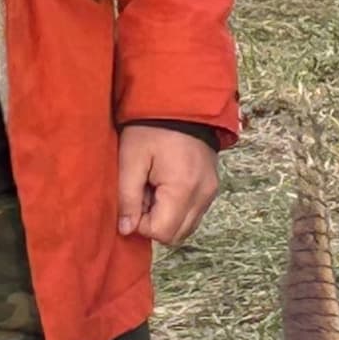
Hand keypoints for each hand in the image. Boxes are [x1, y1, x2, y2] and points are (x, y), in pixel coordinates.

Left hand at [116, 125, 221, 244]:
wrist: (182, 103)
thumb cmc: (152, 128)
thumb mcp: (131, 159)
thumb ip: (128, 198)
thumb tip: (126, 229)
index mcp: (183, 188)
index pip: (161, 232)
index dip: (141, 224)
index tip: (134, 199)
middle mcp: (203, 195)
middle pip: (176, 235)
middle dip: (154, 223)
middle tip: (143, 195)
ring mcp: (210, 192)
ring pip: (186, 227)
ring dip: (166, 217)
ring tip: (154, 189)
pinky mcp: (212, 187)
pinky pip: (194, 213)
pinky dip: (178, 209)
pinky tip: (166, 186)